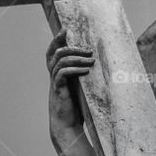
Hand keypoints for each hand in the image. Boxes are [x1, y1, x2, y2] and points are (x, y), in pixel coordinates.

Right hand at [46, 30, 93, 146]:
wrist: (67, 127)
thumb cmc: (76, 109)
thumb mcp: (81, 89)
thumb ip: (84, 78)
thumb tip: (102, 68)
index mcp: (58, 73)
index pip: (53, 52)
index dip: (57, 39)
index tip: (66, 29)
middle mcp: (54, 76)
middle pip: (55, 53)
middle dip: (70, 46)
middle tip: (87, 48)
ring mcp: (55, 83)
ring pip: (60, 61)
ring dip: (76, 58)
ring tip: (91, 60)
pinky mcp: (58, 90)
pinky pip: (62, 75)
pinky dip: (74, 70)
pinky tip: (86, 71)